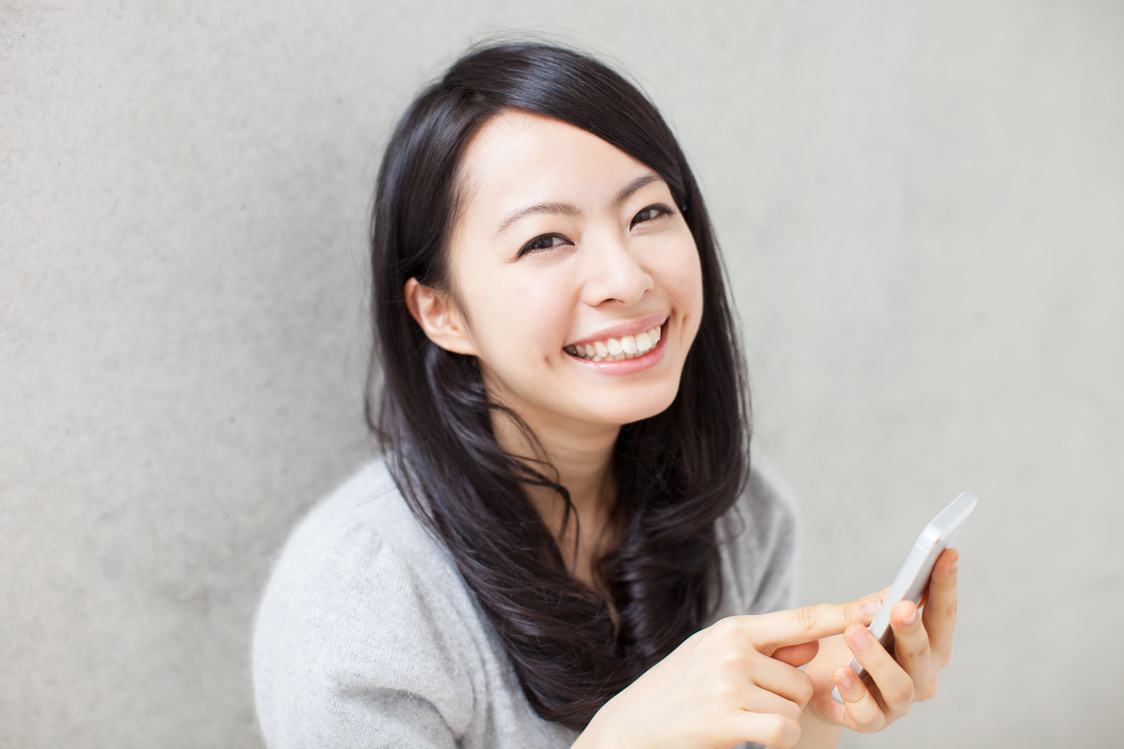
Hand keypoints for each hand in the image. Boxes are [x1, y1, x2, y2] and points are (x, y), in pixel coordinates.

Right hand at [576, 598, 879, 748]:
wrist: (631, 727)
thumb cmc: (678, 693)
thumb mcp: (715, 657)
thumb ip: (763, 650)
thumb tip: (810, 646)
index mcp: (735, 629)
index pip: (803, 619)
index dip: (845, 615)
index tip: (881, 607)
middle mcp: (734, 648)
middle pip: (804, 679)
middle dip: (786, 700)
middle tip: (744, 705)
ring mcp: (728, 682)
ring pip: (795, 708)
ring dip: (776, 723)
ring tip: (735, 720)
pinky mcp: (726, 717)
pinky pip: (783, 731)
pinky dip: (775, 741)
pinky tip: (743, 736)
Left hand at [803, 549, 959, 732]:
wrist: (816, 680)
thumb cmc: (848, 641)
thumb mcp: (863, 615)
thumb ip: (880, 603)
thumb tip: (899, 588)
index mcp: (927, 644)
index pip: (942, 615)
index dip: (946, 586)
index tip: (946, 554)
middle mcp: (921, 675)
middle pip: (927, 653)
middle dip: (913, 629)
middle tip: (899, 607)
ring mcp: (897, 703)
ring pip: (900, 687)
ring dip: (878, 659)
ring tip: (854, 633)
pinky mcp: (870, 722)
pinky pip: (868, 714)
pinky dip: (854, 693)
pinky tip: (840, 673)